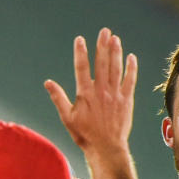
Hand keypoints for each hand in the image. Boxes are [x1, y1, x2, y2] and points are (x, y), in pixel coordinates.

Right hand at [45, 28, 137, 154]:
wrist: (106, 148)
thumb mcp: (67, 117)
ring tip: (115, 38)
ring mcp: (115, 94)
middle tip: (104, 31)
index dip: (80, 52)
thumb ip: (58, 98)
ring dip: (116, 52)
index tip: (80, 39)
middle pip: (102, 63)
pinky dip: (131, 68)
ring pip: (116, 68)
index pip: (82, 68)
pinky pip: (130, 80)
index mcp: (85, 94)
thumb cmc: (84, 134)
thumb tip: (48, 83)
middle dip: (102, 45)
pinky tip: (131, 57)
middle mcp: (101, 91)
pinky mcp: (126, 100)